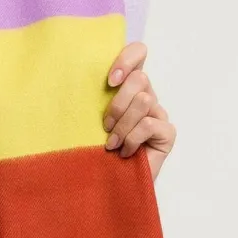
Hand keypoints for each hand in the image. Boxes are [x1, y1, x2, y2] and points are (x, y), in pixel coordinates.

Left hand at [103, 42, 175, 182]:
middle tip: (105, 126)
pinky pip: (149, 124)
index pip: (139, 53)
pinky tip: (125, 153)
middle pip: (140, 78)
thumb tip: (69, 79)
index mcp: (128, 86)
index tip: (110, 81)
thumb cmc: (97, 150)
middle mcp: (146, 96)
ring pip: (144, 100)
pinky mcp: (167, 133)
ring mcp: (159, 113)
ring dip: (123, 125)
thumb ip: (90, 98)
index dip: (127, 59)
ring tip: (112, 143)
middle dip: (118, 103)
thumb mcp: (89, 119)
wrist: (111, 184)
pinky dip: (132, 139)